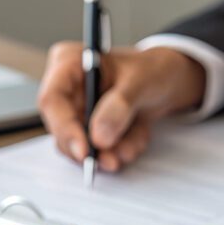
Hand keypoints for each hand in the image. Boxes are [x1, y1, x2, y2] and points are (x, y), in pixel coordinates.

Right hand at [38, 44, 205, 170]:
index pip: (53, 99)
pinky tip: (138, 136)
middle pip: (62, 128)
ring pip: (80, 146)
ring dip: (110, 152)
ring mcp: (79, 111)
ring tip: (135, 142)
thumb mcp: (141, 81)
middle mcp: (68, 89)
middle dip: (90, 149)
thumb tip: (99, 137)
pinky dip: (121, 149)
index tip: (84, 151)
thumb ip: (120, 106)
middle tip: (112, 161)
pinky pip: (100, 151)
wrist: (170, 82)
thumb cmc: (153, 70)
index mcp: (70, 63)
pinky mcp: (92, 130)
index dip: (64, 128)